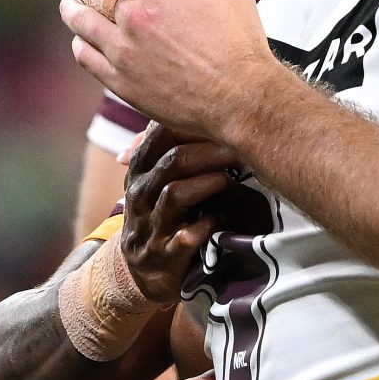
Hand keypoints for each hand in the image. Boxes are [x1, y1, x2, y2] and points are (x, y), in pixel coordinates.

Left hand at [62, 0, 273, 136]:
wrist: (241, 97)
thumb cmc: (239, 37)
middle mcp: (134, 17)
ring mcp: (123, 51)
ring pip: (82, 22)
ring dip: (73, 8)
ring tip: (69, 4)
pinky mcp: (120, 82)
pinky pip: (86, 56)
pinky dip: (80, 43)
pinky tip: (81, 39)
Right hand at [115, 124, 237, 305]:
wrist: (145, 272)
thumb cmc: (161, 213)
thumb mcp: (158, 180)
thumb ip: (175, 147)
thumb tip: (209, 108)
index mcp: (140, 170)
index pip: (160, 135)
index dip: (193, 125)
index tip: (225, 118)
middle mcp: (140, 194)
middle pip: (173, 161)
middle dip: (210, 152)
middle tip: (238, 150)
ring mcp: (150, 226)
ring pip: (176, 194)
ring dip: (209, 183)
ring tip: (230, 179)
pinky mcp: (164, 256)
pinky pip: (187, 235)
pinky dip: (208, 224)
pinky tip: (221, 218)